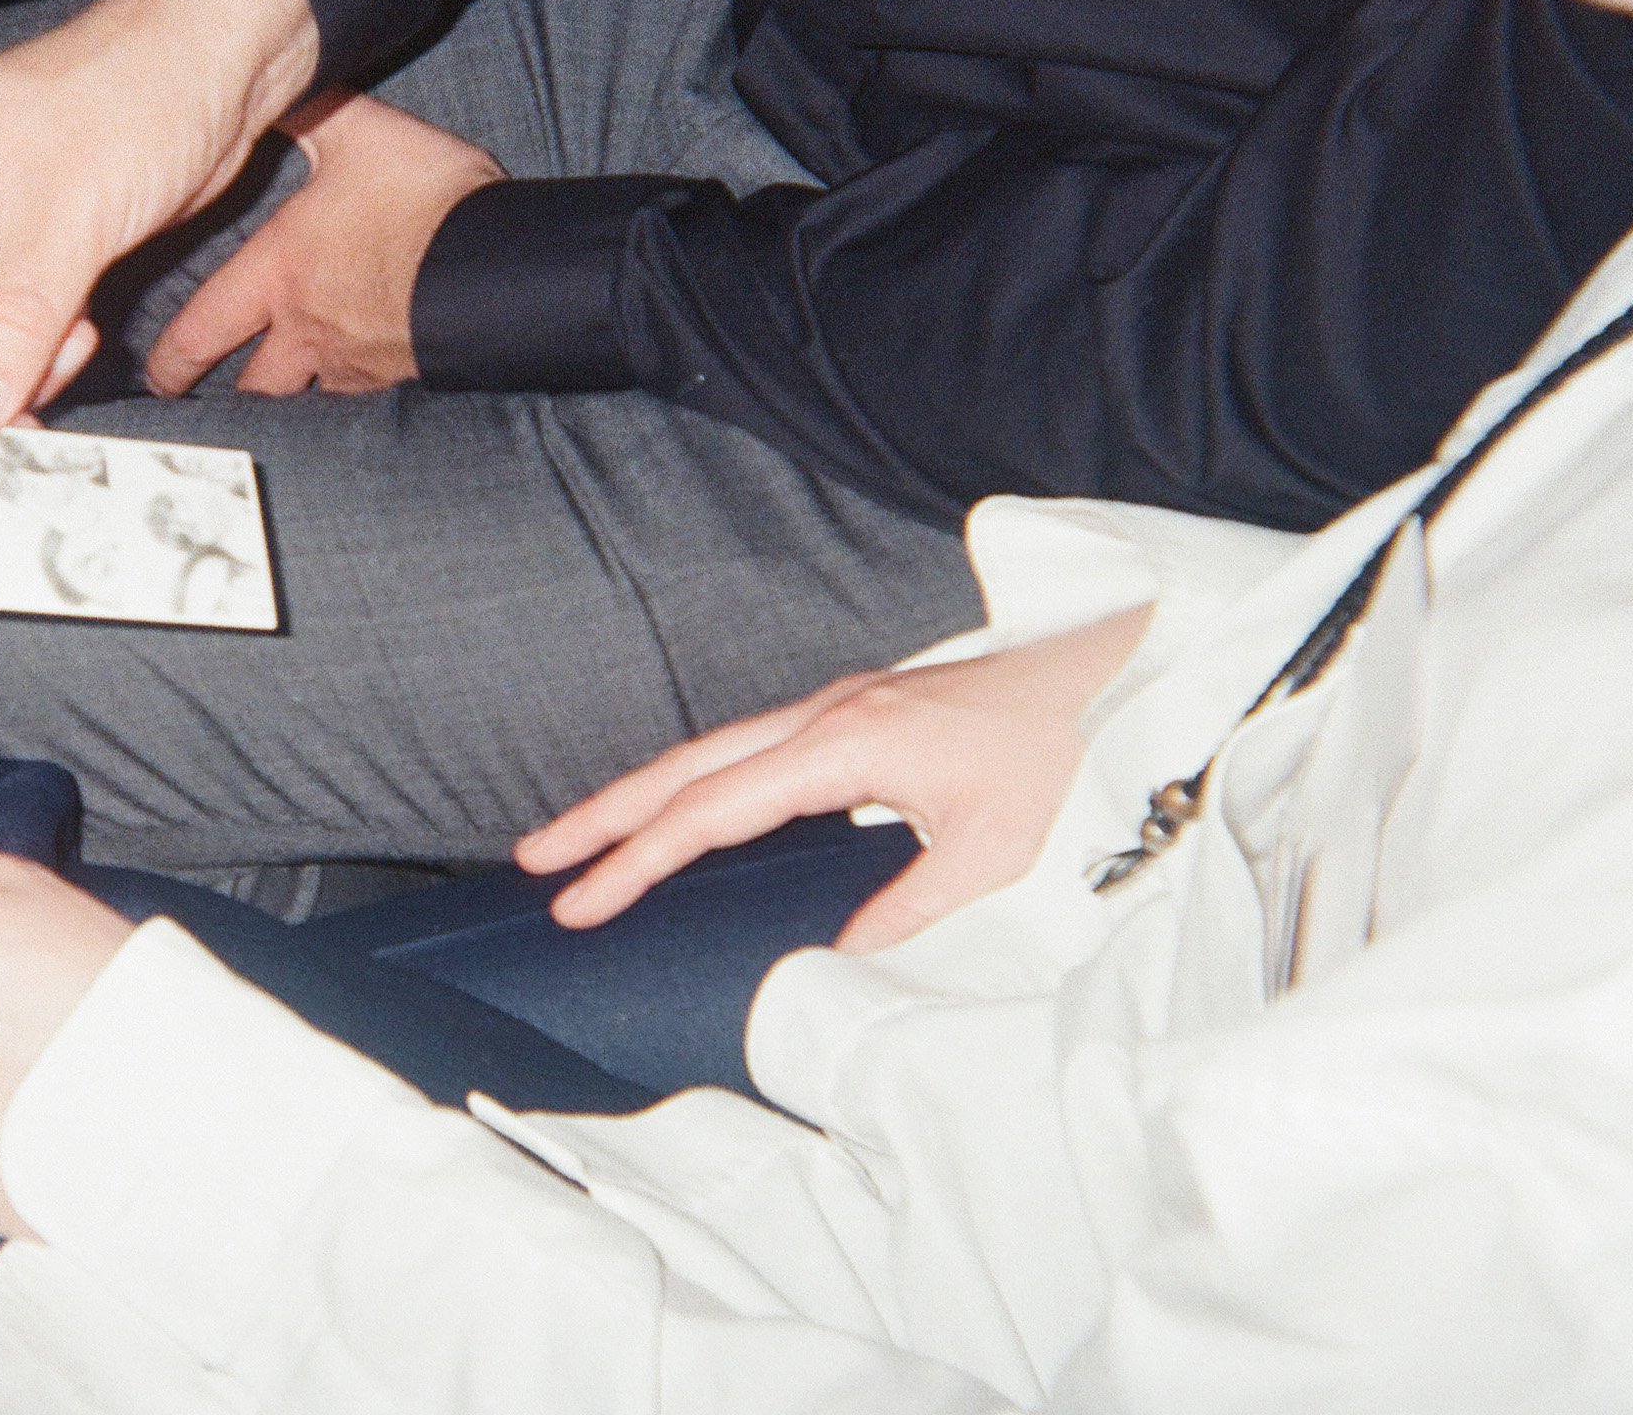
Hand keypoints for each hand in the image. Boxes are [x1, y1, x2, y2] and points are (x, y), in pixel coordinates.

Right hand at [0, 0, 319, 433]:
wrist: (217, 59)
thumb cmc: (137, 99)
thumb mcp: (71, 218)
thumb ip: (12, 321)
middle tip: (36, 415)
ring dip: (16, 366)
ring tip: (77, 346)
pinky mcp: (35, 240)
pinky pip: (15, 320)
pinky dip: (43, 345)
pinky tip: (84, 333)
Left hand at [143, 91, 504, 397]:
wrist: (500, 266)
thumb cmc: (428, 203)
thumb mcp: (365, 135)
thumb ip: (315, 111)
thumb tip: (278, 76)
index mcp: (281, 273)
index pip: (200, 332)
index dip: (170, 361)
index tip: (157, 376)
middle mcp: (307, 329)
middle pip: (250, 387)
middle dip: (225, 395)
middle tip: (207, 402)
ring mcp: (356, 361)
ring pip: (305, 398)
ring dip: (290, 396)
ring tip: (281, 395)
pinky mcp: (401, 376)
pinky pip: (360, 396)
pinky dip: (348, 391)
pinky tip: (354, 378)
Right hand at [516, 607, 1150, 953]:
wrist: (1097, 673)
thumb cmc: (1050, 755)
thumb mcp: (991, 851)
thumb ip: (906, 906)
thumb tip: (829, 959)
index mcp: (845, 746)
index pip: (716, 808)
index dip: (640, 856)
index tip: (584, 899)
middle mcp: (821, 716)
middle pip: (687, 766)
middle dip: (605, 814)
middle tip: (535, 860)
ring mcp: (830, 708)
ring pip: (710, 750)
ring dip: (641, 794)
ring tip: (576, 840)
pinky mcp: (846, 714)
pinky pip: (745, 749)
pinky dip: (692, 783)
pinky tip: (675, 815)